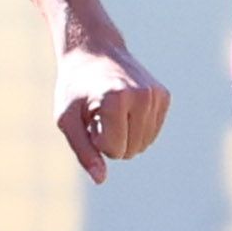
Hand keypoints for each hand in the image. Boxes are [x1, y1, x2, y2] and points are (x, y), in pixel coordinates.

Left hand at [55, 25, 169, 179]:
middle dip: (112, 141)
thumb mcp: (67, 119)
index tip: (88, 119)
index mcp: (116, 99)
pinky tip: (125, 109)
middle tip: (98, 115)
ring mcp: (156, 95)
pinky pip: (152, 133)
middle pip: (131, 150)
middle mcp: (142, 96)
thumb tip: (101, 179)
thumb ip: (83, 151)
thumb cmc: (74, 87)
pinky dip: (137, 128)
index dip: (96, 141)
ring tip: (111, 112)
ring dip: (125, 136)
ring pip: (144, 145)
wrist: (93, 51)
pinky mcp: (164, 96)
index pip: (113, 150)